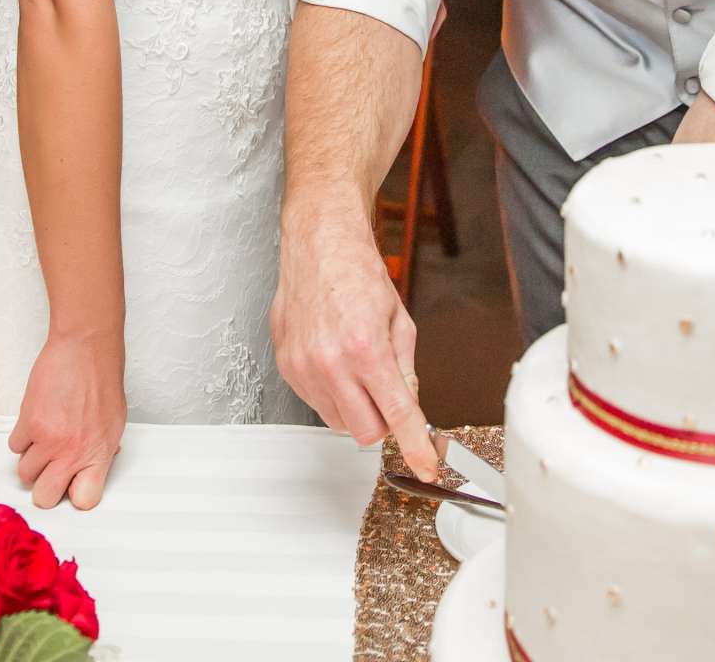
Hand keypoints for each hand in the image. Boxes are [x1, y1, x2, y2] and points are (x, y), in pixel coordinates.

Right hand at [9, 328, 125, 509]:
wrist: (85, 349)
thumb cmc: (101, 380)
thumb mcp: (114, 422)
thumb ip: (100, 449)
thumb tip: (91, 465)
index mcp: (98, 454)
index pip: (85, 500)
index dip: (75, 495)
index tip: (71, 486)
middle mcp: (73, 451)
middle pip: (45, 497)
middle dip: (44, 487)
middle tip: (49, 470)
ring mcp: (49, 439)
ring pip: (25, 473)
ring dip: (32, 459)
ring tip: (44, 439)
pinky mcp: (29, 423)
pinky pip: (15, 446)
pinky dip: (22, 437)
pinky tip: (36, 421)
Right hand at [272, 199, 439, 480]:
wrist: (318, 246)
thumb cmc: (358, 275)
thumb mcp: (400, 321)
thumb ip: (406, 370)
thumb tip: (409, 408)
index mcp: (367, 349)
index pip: (397, 416)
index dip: (416, 448)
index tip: (427, 468)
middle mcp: (331, 362)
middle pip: (366, 431)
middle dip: (383, 421)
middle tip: (386, 391)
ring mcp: (304, 367)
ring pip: (339, 422)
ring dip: (355, 407)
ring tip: (356, 366)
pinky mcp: (286, 367)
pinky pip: (316, 403)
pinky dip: (332, 394)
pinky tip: (335, 362)